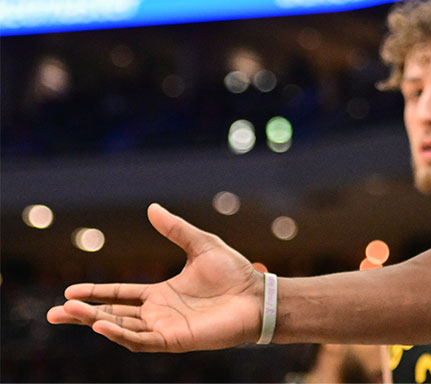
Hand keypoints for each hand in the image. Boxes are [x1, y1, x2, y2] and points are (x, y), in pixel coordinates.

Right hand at [46, 203, 263, 351]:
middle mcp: (158, 313)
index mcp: (160, 294)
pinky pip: (141, 340)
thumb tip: (151, 208)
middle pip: (112, 314)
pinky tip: (101, 324)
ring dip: (95, 321)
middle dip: (83, 314)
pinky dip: (120, 334)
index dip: (95, 293)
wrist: (257, 295)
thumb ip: (176, 229)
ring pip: (121, 327)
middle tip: (55, 312)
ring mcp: (164, 328)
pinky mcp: (175, 339)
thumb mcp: (201, 244)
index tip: (69, 291)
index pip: (119, 295)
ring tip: (69, 312)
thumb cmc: (234, 273)